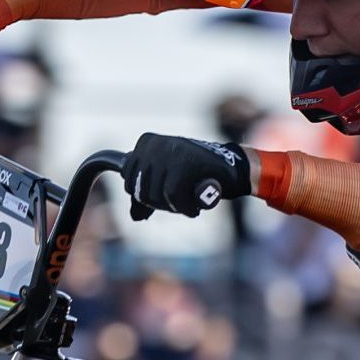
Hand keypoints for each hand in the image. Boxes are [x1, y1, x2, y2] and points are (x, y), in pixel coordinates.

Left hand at [122, 134, 250, 218]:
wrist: (231, 170)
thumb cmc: (197, 176)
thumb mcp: (167, 182)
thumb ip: (147, 196)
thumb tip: (134, 216)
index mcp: (147, 142)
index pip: (128, 180)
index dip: (146, 196)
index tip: (165, 194)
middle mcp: (156, 143)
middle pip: (141, 190)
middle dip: (160, 203)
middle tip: (179, 201)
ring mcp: (171, 150)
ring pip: (155, 194)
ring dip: (174, 206)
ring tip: (189, 200)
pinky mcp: (185, 162)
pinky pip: (173, 195)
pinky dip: (185, 208)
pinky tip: (195, 207)